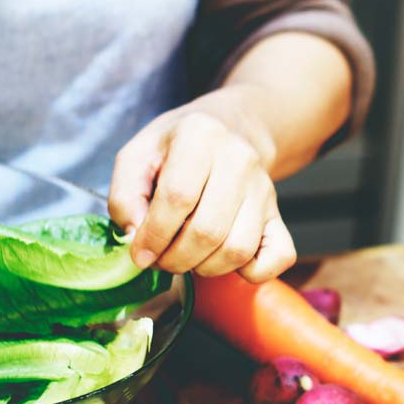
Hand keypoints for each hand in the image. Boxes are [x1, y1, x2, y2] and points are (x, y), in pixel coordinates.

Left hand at [109, 86, 296, 282]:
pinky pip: (278, 257)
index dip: (154, 234)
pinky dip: (251, 273)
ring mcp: (264, 189)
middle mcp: (239, 159)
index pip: (178, 196)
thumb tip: (136, 236)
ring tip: (187, 257)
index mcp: (200, 135)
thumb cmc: (176, 148)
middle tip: (160, 258)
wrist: (229, 131)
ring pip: (238, 249)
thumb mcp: (138, 155)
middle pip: (208, 230)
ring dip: (205, 268)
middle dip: (175, 259)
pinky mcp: (278, 214)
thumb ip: (125, 195)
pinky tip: (224, 260)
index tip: (140, 253)